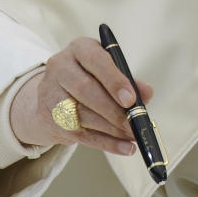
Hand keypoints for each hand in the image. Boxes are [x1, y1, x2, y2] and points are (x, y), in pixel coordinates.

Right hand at [10, 37, 153, 154]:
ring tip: (133, 134)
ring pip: (82, 115)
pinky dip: (107, 143)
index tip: (131, 99)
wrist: (52, 94)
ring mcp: (51, 93)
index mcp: (79, 49)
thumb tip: (147, 93)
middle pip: (85, 90)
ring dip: (112, 129)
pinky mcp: (50, 119)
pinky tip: (126, 147)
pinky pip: (82, 135)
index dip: (114, 81)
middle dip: (113, 110)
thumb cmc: (91, 78)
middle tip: (134, 123)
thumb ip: (129, 80)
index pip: (95, 60)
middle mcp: (60, 67)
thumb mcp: (109, 71)